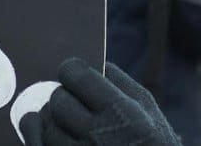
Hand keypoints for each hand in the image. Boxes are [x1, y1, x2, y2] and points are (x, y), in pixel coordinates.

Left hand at [19, 58, 181, 145]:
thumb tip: (90, 63)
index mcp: (120, 113)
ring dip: (57, 123)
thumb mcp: (147, 108)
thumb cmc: (152, 142)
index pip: (75, 76)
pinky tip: (62, 137)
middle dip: (64, 97)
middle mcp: (97, 135)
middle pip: (58, 101)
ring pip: (48, 129)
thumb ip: (119, 81)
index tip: (73, 74)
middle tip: (74, 102)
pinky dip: (50, 140)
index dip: (72, 71)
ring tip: (73, 125)